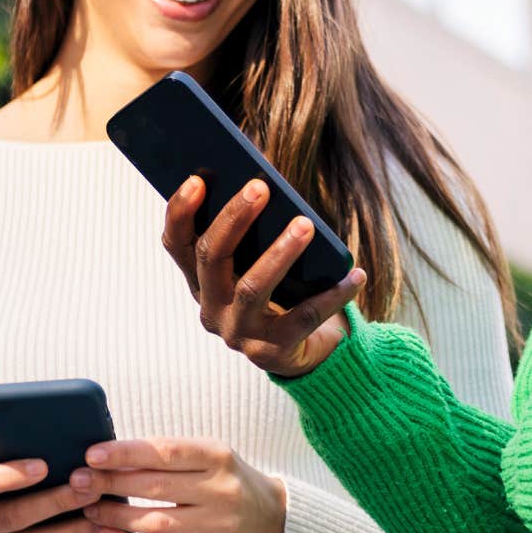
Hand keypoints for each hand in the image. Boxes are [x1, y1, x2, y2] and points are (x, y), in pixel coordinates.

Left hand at [74, 438, 288, 532]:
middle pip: (156, 487)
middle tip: (79, 481)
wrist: (268, 520)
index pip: (166, 452)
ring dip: (116, 516)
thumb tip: (110, 457)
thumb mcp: (209, 456)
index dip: (127, 453)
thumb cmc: (225, 480)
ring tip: (89, 508)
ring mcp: (216, 525)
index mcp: (217, 456)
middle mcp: (220, 490)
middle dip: (111, 483)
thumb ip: (168, 456)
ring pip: (155, 523)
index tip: (93, 454)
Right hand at [162, 176, 364, 377]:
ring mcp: (239, 332)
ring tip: (306, 224)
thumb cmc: (283, 292)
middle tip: (261, 187)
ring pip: (252, 287)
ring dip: (280, 252)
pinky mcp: (272, 352)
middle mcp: (211, 308)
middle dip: (234, 218)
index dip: (181, 212)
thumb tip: (267, 186)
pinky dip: (332, 294)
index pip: (176, 244)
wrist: (305, 351)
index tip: (197, 180)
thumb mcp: (261, 263)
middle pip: (211, 258)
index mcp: (201, 280)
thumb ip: (254, 234)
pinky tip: (355, 274)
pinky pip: (304, 318)